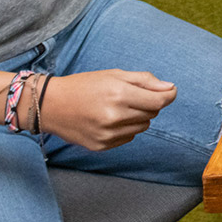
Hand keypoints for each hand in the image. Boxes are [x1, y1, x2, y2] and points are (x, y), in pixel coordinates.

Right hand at [35, 69, 175, 150]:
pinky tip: (110, 120)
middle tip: (131, 95)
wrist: (51, 105)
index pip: (159, 101)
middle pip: (152, 114)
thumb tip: (170, 88)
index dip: (168, 96)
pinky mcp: (102, 146)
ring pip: (143, 127)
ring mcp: (107, 134)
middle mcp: (114, 116)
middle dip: (148, 103)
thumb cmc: (84, 85)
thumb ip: (144, 80)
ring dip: (138, 117)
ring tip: (119, 107)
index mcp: (119, 94)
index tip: (170, 91)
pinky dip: (126, 128)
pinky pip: (128, 138)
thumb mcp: (114, 75)